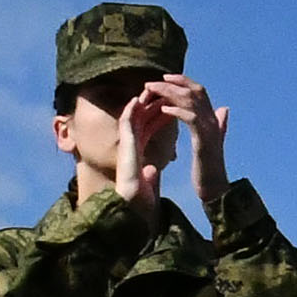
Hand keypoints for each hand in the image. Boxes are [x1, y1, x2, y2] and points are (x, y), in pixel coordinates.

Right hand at [115, 87, 175, 205]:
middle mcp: (131, 146)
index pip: (151, 126)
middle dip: (152, 102)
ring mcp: (127, 145)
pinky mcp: (124, 147)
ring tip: (151, 87)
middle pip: (142, 117)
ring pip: (132, 117)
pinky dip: (130, 111)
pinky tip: (137, 100)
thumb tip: (153, 169)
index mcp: (139, 151)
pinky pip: (125, 124)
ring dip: (141, 102)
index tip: (172, 102)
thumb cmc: (140, 200)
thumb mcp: (149, 181)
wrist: (134, 209)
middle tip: (164, 88)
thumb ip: (150, 175)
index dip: (160, 112)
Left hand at [154, 76, 228, 212]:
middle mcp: (213, 120)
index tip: (165, 77)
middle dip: (173, 83)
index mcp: (212, 119)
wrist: (215, 188)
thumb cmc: (209, 168)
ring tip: (153, 90)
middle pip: (195, 91)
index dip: (183, 81)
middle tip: (153, 81)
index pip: (199, 91)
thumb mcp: (213, 142)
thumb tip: (225, 110)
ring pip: (191, 101)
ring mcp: (210, 129)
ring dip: (170, 93)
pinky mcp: (204, 141)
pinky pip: (192, 119)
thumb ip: (219, 125)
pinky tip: (165, 109)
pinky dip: (179, 111)